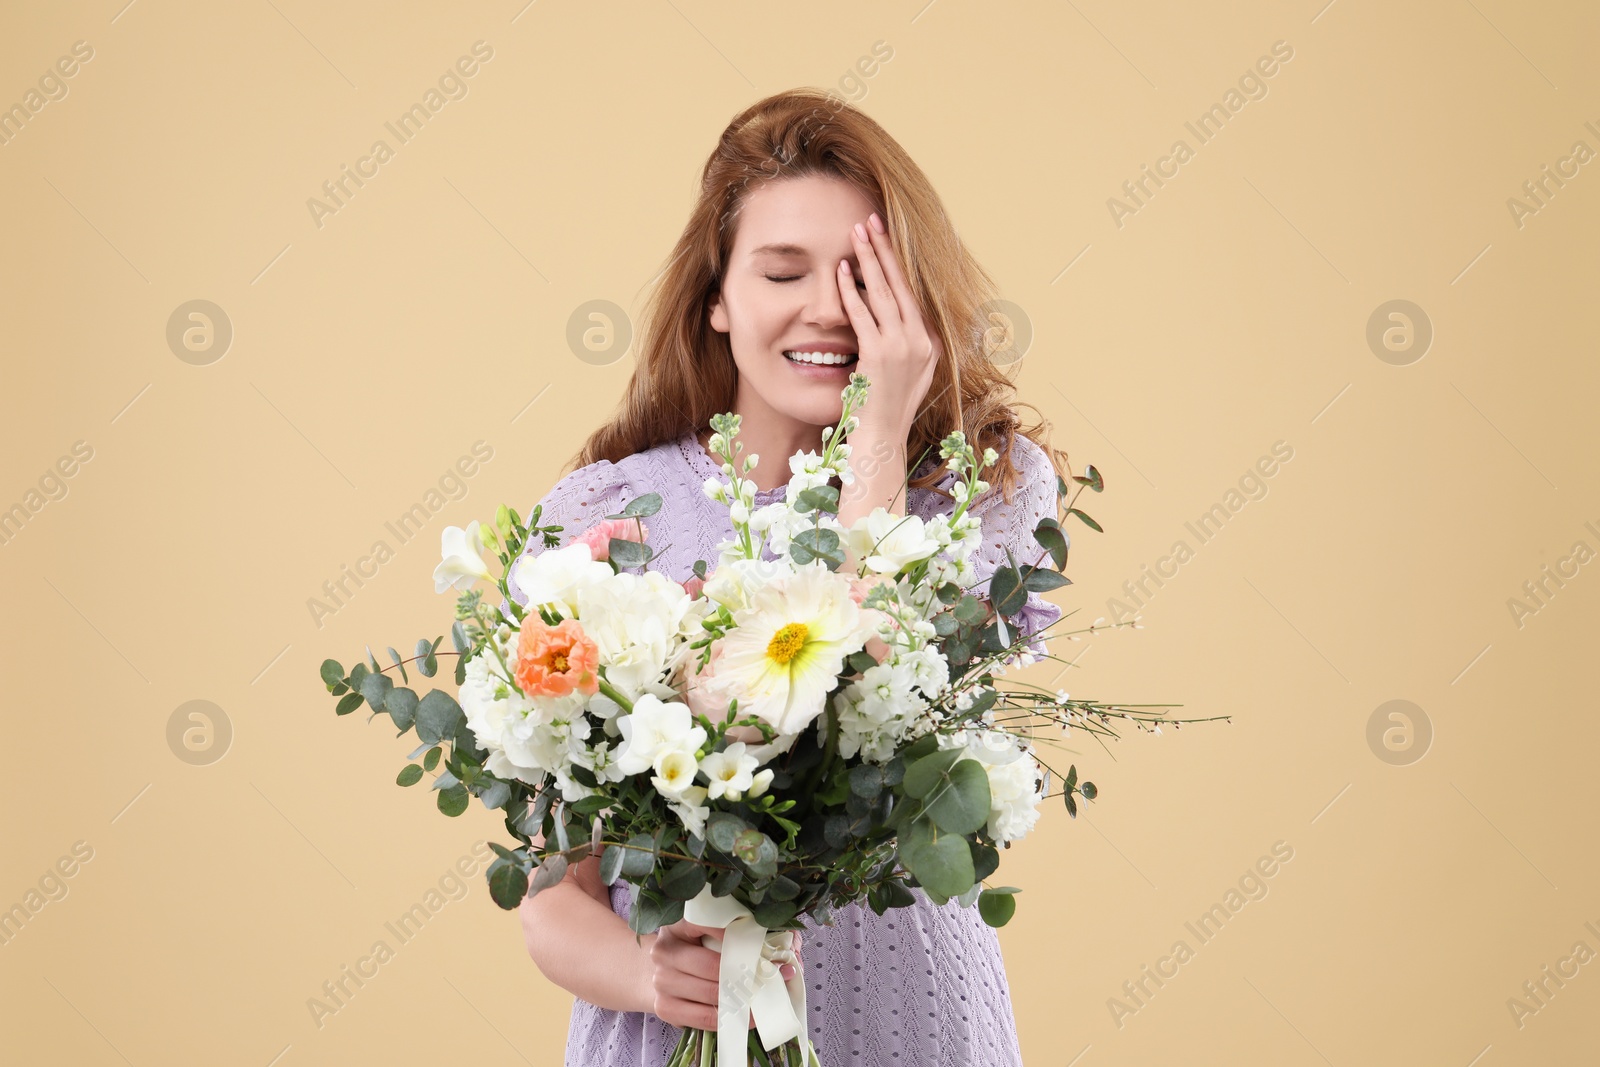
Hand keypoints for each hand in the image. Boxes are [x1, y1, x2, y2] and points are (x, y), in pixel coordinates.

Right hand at [648, 919, 802, 1030]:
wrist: (661, 972)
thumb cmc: (694, 948)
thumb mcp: (705, 930)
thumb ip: (735, 929)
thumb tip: (780, 939)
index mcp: (676, 925)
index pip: (705, 923)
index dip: (734, 932)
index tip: (762, 940)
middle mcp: (664, 952)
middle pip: (711, 965)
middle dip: (746, 972)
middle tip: (774, 973)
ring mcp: (662, 982)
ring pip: (711, 993)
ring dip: (743, 998)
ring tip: (767, 996)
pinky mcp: (665, 1007)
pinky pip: (705, 1018)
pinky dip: (732, 1019)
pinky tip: (750, 1016)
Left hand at [837, 211, 940, 439]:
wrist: (881, 441)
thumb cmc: (885, 411)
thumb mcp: (906, 375)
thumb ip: (904, 346)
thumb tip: (892, 318)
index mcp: (931, 344)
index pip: (913, 293)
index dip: (899, 263)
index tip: (887, 237)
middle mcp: (922, 342)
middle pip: (902, 285)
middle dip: (886, 249)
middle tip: (872, 219)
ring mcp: (903, 349)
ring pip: (884, 293)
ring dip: (869, 259)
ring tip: (858, 233)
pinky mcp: (880, 356)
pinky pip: (863, 315)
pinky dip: (851, 291)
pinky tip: (842, 272)